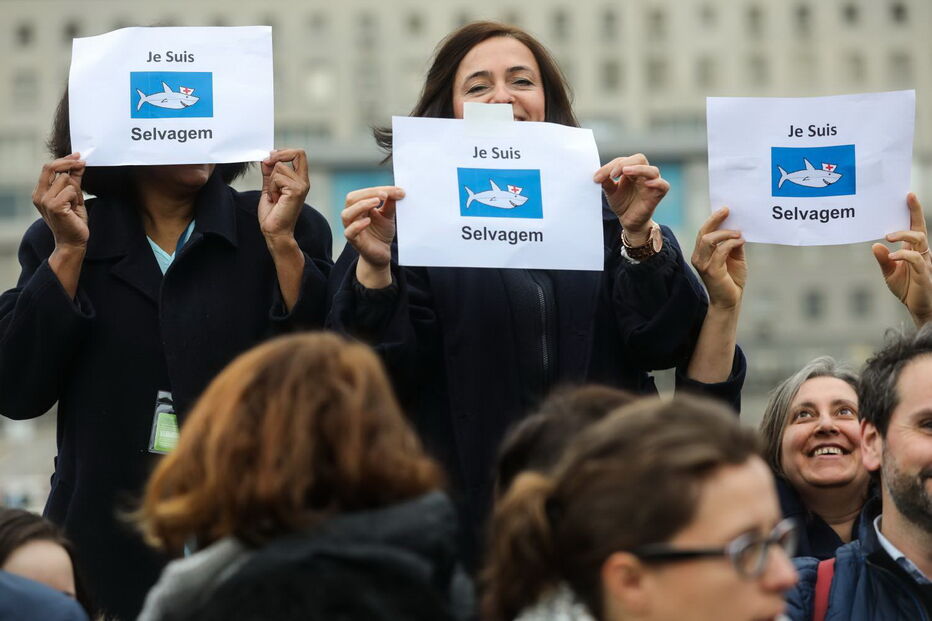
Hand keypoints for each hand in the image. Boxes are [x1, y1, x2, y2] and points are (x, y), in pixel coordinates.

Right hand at [32, 153, 87, 250]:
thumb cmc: (73, 220)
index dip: (64, 160)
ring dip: (76, 191)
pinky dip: (77, 199)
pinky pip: (71, 190)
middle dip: (70, 164)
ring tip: (74, 205)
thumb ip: (74, 180)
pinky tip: (74, 210)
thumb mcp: (74, 197)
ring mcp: (44, 200)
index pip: (48, 167)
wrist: (73, 241)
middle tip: (83, 163)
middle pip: (53, 168)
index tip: (77, 156)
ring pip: (66, 179)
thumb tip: (79, 163)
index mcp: (40, 192)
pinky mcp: (54, 206)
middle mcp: (38, 195)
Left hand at [258, 149, 308, 248]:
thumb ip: (269, 173)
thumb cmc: (273, 214)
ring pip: (280, 166)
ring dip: (271, 180)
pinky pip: (277, 177)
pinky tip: (274, 199)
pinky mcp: (296, 190)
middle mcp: (304, 181)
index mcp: (299, 180)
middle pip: (298, 153)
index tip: (269, 159)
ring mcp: (301, 185)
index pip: (299, 154)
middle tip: (266, 164)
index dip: (283, 152)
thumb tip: (266, 159)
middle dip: (278, 155)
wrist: (275, 231)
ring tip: (273, 194)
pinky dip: (271, 187)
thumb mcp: (270, 188)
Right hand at [342, 186, 402, 270]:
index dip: (377, 190)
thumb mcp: (388, 216)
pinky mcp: (354, 240)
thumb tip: (399, 191)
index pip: (363, 193)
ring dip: (361, 205)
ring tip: (376, 203)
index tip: (395, 190)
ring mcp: (351, 228)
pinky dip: (357, 225)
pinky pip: (349, 232)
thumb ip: (391, 204)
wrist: (382, 253)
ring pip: (347, 214)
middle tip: (385, 195)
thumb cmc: (381, 233)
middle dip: (368, 194)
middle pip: (352, 198)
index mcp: (359, 207)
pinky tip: (368, 221)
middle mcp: (352, 215)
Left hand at [593, 154, 669, 245]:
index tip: (597, 177)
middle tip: (613, 174)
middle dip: (625, 163)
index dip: (610, 166)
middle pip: (639, 159)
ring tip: (626, 172)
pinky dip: (657, 183)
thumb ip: (606, 182)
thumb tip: (597, 175)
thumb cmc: (622, 203)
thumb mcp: (611, 191)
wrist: (628, 221)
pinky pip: (663, 186)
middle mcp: (643, 174)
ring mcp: (651, 184)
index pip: (623, 161)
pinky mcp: (657, 195)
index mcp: (631, 170)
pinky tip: (648, 183)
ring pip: (652, 170)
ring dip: (639, 169)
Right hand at [691, 207, 745, 310]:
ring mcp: (703, 264)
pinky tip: (740, 241)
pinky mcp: (711, 271)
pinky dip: (731, 243)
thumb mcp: (735, 257)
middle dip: (715, 220)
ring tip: (738, 233)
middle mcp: (698, 257)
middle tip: (727, 211)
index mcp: (701, 253)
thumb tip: (737, 229)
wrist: (730, 300)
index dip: (712, 220)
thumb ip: (733, 244)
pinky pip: (720, 251)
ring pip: (708, 240)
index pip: (703, 232)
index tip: (724, 209)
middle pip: (703, 233)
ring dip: (725, 233)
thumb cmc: (731, 279)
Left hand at [872, 193, 931, 325]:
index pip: (915, 226)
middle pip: (920, 228)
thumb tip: (875, 245)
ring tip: (888, 236)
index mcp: (914, 249)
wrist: (918, 308)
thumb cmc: (907, 288)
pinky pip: (916, 259)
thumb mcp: (889, 272)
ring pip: (920, 240)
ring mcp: (925, 262)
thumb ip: (883, 259)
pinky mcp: (924, 274)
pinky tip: (893, 256)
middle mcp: (922, 252)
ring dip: (904, 234)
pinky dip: (904, 255)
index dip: (914, 211)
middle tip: (905, 200)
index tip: (909, 194)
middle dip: (915, 212)